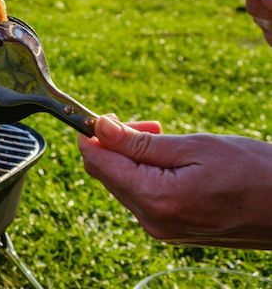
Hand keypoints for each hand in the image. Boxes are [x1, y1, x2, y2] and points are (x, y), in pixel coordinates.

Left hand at [78, 115, 271, 248]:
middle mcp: (152, 220)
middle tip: (148, 126)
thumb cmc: (253, 172)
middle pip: (107, 174)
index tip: (102, 115)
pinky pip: (142, 196)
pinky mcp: (172, 230)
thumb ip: (139, 142)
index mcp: (156, 199)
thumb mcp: (194, 146)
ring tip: (163, 138)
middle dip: (116, 144)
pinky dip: (146, 173)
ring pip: (123, 184)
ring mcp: (162, 229)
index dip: (91, 135)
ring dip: (132, 157)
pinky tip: (171, 161)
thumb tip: (99, 128)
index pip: (98, 163)